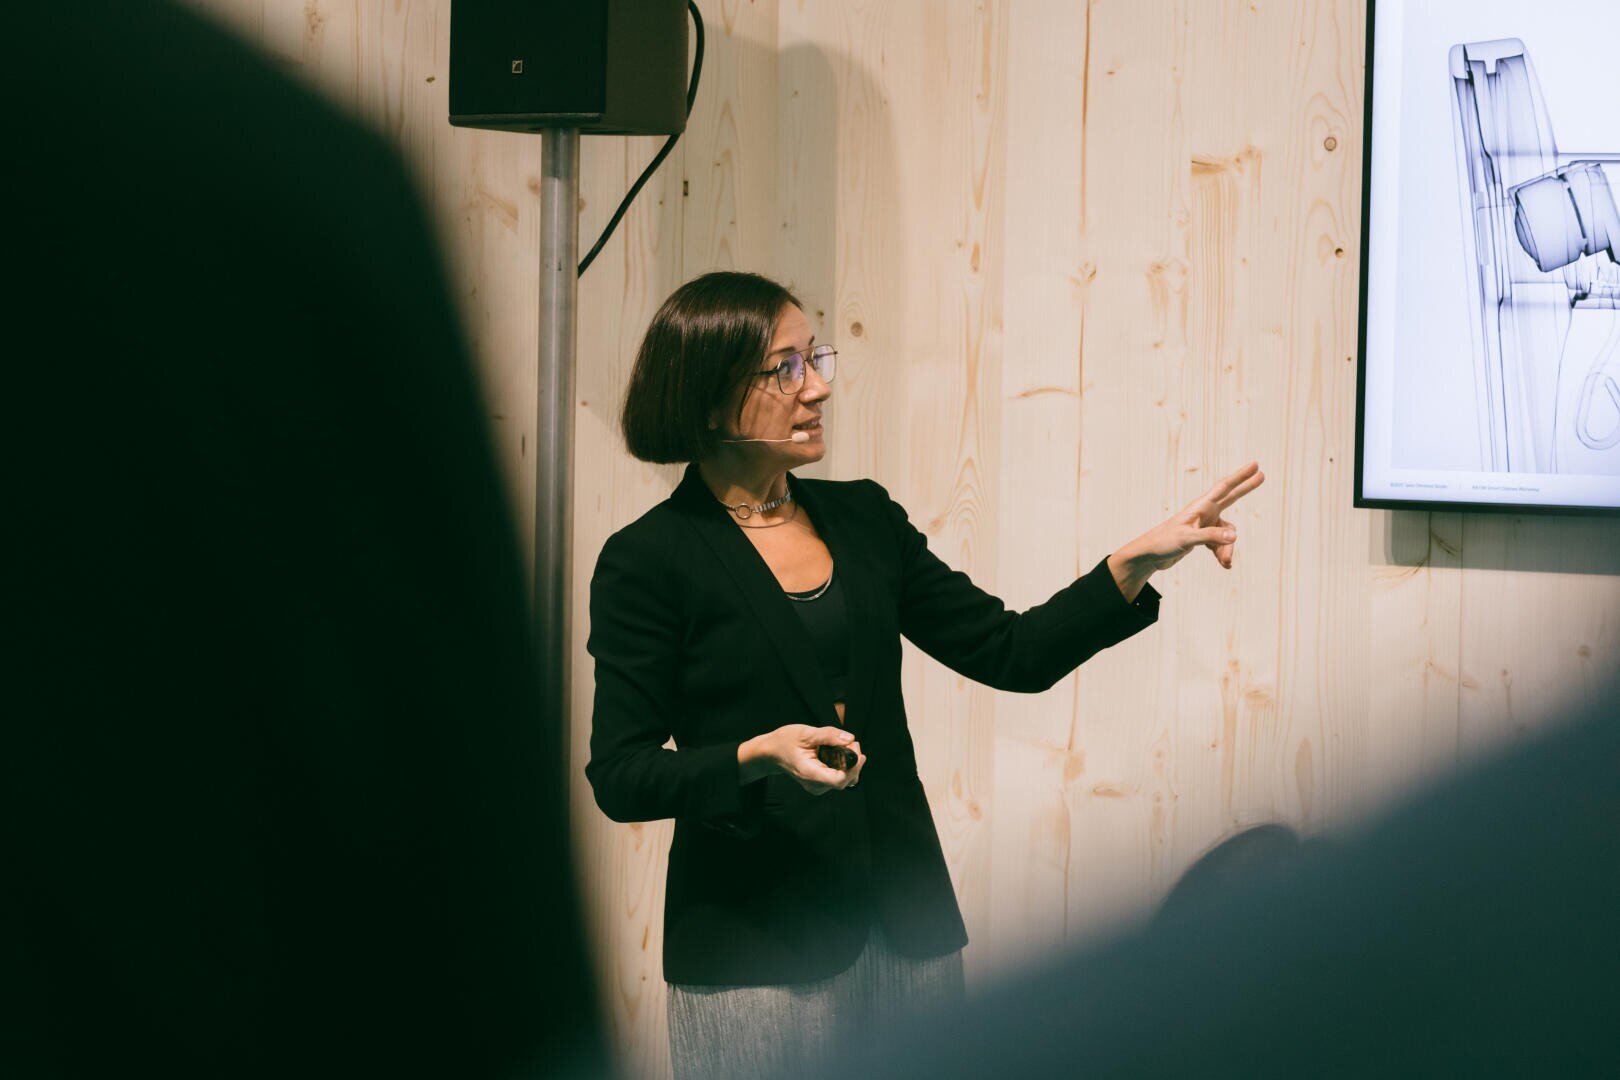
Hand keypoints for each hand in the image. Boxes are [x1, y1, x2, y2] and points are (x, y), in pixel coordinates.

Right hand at [740, 724, 864, 793]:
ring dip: (851, 764)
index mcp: (810, 774)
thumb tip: (849, 738)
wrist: (771, 753)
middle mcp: (815, 784)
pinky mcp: (819, 783)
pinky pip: (838, 778)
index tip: (854, 748)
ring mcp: (817, 786)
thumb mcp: (805, 733)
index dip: (852, 765)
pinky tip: (843, 753)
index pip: (839, 780)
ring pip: (844, 780)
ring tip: (849, 746)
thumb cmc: (784, 742)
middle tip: (853, 743)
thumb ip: (829, 735)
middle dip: (854, 762)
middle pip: (845, 781)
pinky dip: (844, 766)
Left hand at [1108, 461, 1264, 597]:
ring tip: (1226, 563)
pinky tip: (1224, 565)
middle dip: (1246, 488)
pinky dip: (1223, 554)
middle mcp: (1205, 512)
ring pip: (1228, 533)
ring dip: (1228, 548)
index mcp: (1200, 507)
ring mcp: (1205, 524)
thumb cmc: (1164, 542)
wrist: (1150, 555)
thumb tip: (1234, 535)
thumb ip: (1211, 536)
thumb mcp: (1187, 539)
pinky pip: (1221, 544)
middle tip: (1262, 475)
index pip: (1224, 487)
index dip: (1240, 477)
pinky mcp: (1203, 537)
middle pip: (1231, 497)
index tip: (1255, 465)